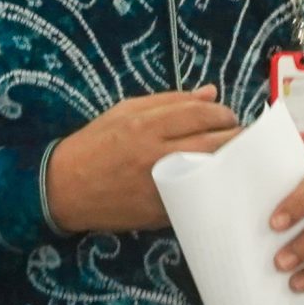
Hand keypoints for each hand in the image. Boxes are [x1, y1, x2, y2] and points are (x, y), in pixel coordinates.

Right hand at [46, 85, 240, 233]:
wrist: (64, 188)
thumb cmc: (95, 144)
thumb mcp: (125, 111)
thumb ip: (170, 101)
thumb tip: (210, 93)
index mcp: (145, 124)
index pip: (200, 113)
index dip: (223, 113)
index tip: (228, 116)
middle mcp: (155, 154)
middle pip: (214, 142)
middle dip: (235, 137)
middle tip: (239, 137)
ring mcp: (160, 186)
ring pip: (211, 172)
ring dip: (229, 163)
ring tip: (233, 158)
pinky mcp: (160, 211)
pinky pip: (196, 198)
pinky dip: (209, 188)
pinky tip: (214, 182)